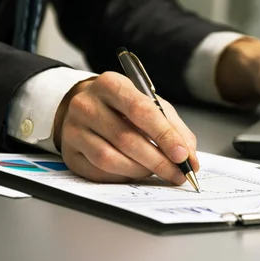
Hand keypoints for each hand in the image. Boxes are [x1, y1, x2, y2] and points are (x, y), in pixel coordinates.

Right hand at [53, 72, 198, 183]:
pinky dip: (124, 176)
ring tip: (158, 171)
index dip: (165, 136)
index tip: (183, 155)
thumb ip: (174, 128)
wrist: (85, 107)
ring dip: (141, 170)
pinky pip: (99, 172)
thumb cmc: (124, 106)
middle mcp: (87, 104)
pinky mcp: (69, 153)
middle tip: (178, 173)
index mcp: (111, 84)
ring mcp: (73, 129)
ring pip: (110, 159)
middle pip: (126, 138)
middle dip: (158, 160)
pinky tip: (136, 172)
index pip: (141, 111)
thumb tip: (189, 157)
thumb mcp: (152, 106)